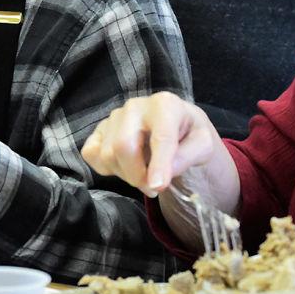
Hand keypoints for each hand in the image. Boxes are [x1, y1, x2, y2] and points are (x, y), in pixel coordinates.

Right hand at [80, 92, 225, 196]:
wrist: (175, 127)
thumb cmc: (189, 136)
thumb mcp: (203, 146)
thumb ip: (187, 158)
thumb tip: (161, 177)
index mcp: (165, 105)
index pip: (160, 138)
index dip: (159, 165)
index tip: (158, 187)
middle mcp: (135, 106)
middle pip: (123, 146)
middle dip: (137, 175)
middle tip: (153, 189)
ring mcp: (114, 117)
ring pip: (107, 154)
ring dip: (125, 175)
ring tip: (143, 175)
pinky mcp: (99, 130)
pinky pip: (91, 154)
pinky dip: (106, 168)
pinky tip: (125, 167)